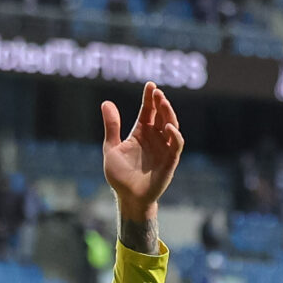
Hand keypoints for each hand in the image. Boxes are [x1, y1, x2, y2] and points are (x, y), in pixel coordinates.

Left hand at [101, 82, 183, 217]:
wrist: (128, 197)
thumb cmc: (120, 176)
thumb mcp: (111, 148)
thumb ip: (112, 126)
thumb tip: (106, 102)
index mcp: (141, 133)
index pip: (148, 111)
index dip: (149, 98)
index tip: (150, 85)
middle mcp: (154, 138)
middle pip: (161, 115)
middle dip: (160, 103)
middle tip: (156, 92)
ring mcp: (163, 148)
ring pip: (171, 126)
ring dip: (169, 113)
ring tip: (162, 102)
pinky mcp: (170, 161)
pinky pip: (176, 145)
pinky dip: (174, 135)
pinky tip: (167, 126)